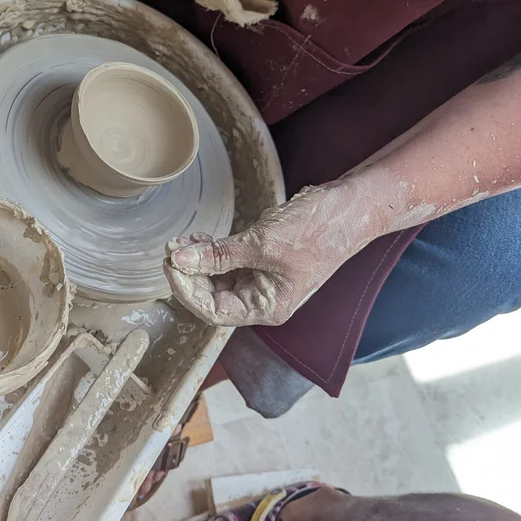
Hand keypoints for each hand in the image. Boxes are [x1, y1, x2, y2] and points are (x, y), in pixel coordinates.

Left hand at [163, 183, 380, 326]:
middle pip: (211, 297)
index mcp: (266, 307)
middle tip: (172, 250)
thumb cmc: (316, 230)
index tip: (172, 265)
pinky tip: (199, 238)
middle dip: (188, 274)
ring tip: (182, 240)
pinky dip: (210, 251)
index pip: (214, 312)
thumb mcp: (262, 242)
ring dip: (196, 261)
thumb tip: (179, 259)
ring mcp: (261, 279)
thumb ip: (218, 254)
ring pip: (216, 278)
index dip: (188, 291)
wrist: (348, 208)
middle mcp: (262, 299)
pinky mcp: (260, 259)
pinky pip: (226, 263)